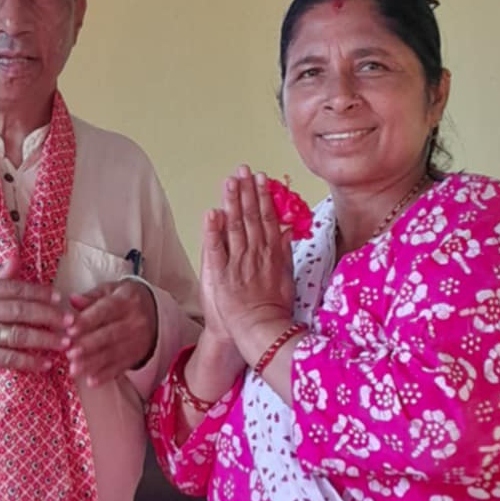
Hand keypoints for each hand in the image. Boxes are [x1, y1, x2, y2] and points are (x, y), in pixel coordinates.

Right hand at [0, 256, 67, 376]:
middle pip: (21, 310)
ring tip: (64, 343)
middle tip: (69, 321)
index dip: (39, 292)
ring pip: (18, 335)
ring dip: (45, 339)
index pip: (14, 288)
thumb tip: (16, 258)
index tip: (58, 297)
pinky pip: (9, 358)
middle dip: (49, 315)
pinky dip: (29, 361)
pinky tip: (45, 364)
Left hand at [64, 279, 157, 386]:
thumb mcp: (109, 291)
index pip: (105, 311)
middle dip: (89, 346)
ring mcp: (138, 340)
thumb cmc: (123, 299)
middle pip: (110, 335)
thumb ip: (90, 297)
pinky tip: (91, 381)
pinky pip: (121, 367)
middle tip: (70, 353)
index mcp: (126, 301)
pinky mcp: (137, 355)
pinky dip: (105, 375)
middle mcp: (135, 321)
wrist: (153, 310)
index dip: (88, 321)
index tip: (70, 330)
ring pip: (114, 353)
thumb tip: (72, 300)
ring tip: (74, 369)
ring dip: (93, 363)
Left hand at [204, 166, 296, 356]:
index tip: (261, 179)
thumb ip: (284, 252)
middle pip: (251, 217)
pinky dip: (213, 230)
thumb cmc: (274, 309)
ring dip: (233, 202)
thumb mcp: (286, 277)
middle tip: (243, 170)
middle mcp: (256, 254)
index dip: (264, 197)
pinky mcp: (222, 274)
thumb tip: (286, 231)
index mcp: (272, 254)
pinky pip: (216, 248)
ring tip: (230, 181)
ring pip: (235, 226)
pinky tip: (212, 212)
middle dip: (247, 191)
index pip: (268, 219)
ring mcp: (239, 262)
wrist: (261, 330)